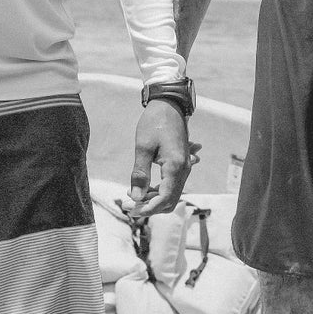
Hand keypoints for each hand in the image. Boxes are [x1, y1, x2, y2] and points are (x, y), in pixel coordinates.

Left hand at [124, 100, 192, 216]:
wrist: (169, 104)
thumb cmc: (155, 123)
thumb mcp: (143, 147)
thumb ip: (140, 174)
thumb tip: (136, 198)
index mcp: (175, 167)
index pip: (164, 199)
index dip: (147, 209)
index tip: (130, 209)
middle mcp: (184, 170)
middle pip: (169, 201)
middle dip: (149, 206)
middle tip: (128, 203)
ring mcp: (184, 167)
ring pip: (171, 194)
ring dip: (152, 198)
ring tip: (131, 193)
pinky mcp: (181, 164)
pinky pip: (172, 184)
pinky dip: (158, 190)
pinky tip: (143, 186)